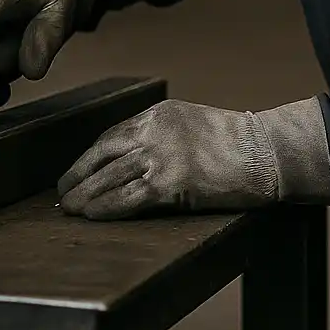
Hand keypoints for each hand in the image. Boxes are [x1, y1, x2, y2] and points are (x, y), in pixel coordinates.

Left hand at [56, 97, 329, 219]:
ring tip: (69, 210)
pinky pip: (128, 198)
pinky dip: (106, 208)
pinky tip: (93, 215)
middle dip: (77, 175)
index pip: (111, 136)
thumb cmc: (238, 144)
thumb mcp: (193, 126)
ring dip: (85, 196)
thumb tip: (133, 161)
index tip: (75, 172)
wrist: (267, 152)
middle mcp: (155, 129)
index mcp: (159, 114)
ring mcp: (162, 155)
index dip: (89, 158)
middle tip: (62, 193)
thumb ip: (163, 136)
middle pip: (103, 154)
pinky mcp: (171, 181)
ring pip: (110, 178)